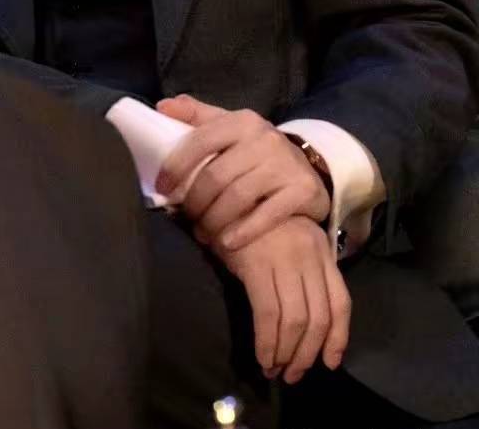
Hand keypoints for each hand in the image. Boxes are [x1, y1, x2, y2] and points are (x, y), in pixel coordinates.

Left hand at [155, 95, 330, 249]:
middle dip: (195, 201)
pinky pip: (267, 215)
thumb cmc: (255, 149)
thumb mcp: (229, 127)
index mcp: (242, 121)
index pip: (200, 141)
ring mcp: (285, 164)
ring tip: (203, 233)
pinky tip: (228, 243)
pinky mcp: (303, 190)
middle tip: (187, 218)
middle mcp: (264, 138)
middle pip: (216, 176)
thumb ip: (196, 115)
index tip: (162, 189)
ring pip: (238, 197)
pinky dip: (244, 231)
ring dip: (214, 220)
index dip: (176, 167)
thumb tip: (162, 107)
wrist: (308, 167)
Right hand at [209, 214, 350, 384]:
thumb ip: (303, 274)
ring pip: (295, 320)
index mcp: (322, 251)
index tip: (329, 363)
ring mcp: (284, 260)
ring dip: (287, 353)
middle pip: (318, 317)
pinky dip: (267, 342)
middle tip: (294, 374)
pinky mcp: (257, 265)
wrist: (228, 195)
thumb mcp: (290, 244)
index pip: (341, 303)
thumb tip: (306, 325)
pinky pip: (268, 314)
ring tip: (276, 370)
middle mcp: (308, 256)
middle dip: (307, 354)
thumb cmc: (257, 223)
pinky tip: (263, 356)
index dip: (338, 338)